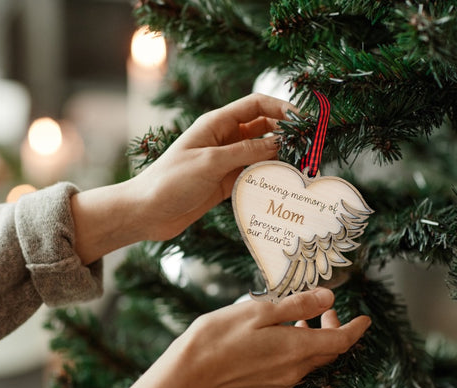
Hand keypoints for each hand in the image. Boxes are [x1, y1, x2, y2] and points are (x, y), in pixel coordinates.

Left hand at [71, 93, 294, 264]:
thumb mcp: (210, 162)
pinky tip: (280, 183)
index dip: (281, 108)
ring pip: (260, 152)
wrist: (148, 212)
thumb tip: (279, 143)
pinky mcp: (225, 182)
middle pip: (262, 127)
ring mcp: (225, 161)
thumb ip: (245, 151)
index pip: (255, 105)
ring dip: (278, 156)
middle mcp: (223, 139)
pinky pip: (252, 173)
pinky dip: (266, 176)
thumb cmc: (171, 181)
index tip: (303, 120)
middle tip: (308, 146)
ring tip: (300, 166)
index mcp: (216, 124)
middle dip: (285, 133)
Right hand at [118, 288, 370, 387]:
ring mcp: (278, 384)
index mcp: (296, 350)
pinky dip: (294, 351)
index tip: (366, 319)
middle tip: (325, 309)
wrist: (188, 375)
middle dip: (332, 329)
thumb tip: (328, 297)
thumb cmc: (219, 337)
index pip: (340, 341)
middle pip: (326, 351)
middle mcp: (292, 371)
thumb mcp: (259, 311)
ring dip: (311, 339)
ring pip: (307, 360)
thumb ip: (296, 305)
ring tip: (298, 319)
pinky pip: (290, 370)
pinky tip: (276, 338)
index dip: (356, 329)